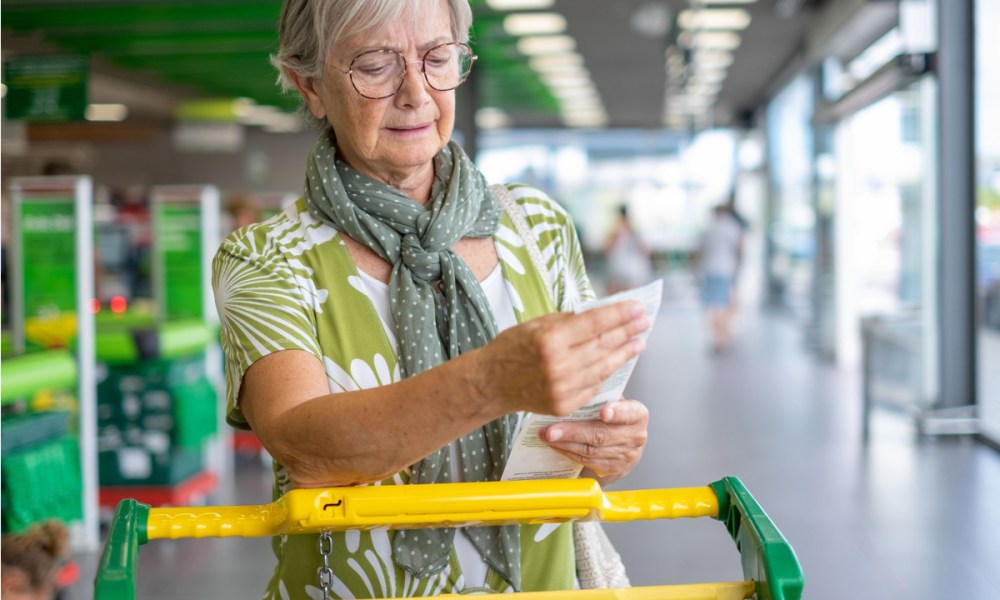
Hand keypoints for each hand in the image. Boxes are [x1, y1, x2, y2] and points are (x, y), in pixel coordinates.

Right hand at [473, 300, 649, 416]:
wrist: (491, 383)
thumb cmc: (512, 348)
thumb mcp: (536, 324)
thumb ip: (568, 321)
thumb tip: (602, 313)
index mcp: (550, 339)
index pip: (594, 323)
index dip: (619, 314)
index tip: (637, 306)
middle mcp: (559, 365)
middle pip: (603, 344)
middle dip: (628, 331)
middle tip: (645, 320)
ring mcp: (563, 388)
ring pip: (604, 367)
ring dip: (625, 353)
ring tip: (639, 342)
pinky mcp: (565, 404)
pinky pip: (594, 386)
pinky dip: (609, 372)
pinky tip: (619, 361)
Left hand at [539, 398, 647, 485]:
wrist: (623, 444)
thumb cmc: (614, 417)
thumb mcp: (612, 402)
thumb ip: (600, 398)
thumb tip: (571, 393)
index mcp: (637, 415)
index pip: (629, 413)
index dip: (617, 413)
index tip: (603, 412)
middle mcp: (635, 436)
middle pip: (602, 435)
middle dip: (573, 432)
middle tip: (551, 430)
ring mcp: (626, 456)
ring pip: (591, 450)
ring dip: (565, 444)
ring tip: (546, 436)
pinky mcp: (613, 469)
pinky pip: (587, 461)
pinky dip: (568, 452)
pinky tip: (556, 445)